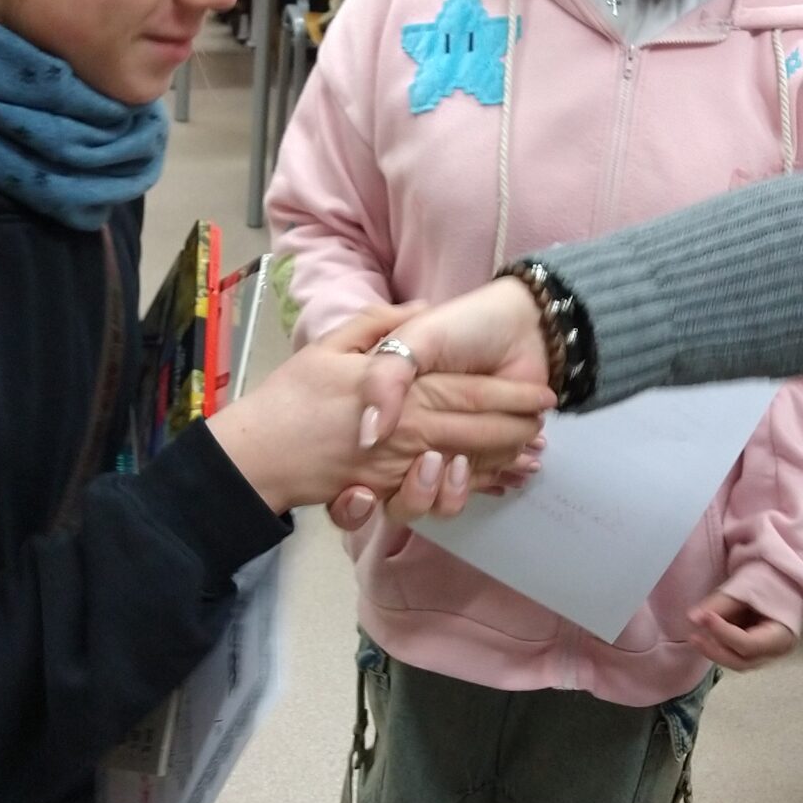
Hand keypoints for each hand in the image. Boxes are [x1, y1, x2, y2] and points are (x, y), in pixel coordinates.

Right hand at [208, 304, 549, 514]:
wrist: (257, 452)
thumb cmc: (294, 395)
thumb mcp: (333, 344)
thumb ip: (380, 326)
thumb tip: (418, 308)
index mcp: (400, 394)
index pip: (467, 394)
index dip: (509, 396)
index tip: (543, 397)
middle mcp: (406, 433)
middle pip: (475, 434)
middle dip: (515, 433)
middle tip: (545, 430)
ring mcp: (399, 467)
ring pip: (462, 468)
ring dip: (498, 465)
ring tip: (526, 458)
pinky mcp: (388, 490)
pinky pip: (437, 494)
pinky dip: (468, 490)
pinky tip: (493, 484)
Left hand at [687, 590, 797, 669]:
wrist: (783, 581)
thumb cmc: (771, 580)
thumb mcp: (747, 587)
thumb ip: (720, 603)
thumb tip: (693, 618)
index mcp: (782, 636)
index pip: (749, 644)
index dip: (724, 633)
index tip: (705, 617)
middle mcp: (775, 652)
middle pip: (741, 662)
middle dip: (715, 650)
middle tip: (694, 636)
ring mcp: (765, 655)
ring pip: (735, 662)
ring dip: (714, 650)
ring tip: (697, 634)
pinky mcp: (753, 652)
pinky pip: (733, 655)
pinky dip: (719, 646)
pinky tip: (707, 634)